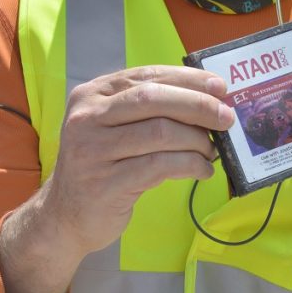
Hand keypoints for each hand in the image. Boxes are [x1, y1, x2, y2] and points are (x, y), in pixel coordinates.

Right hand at [37, 65, 234, 259]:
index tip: (220, 87)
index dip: (188, 79)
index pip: (148, 76)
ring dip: (197, 140)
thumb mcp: (115, 127)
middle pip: (154, 99)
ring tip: (212, 150)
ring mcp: (92, 151)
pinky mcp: (105, 183)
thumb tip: (209, 101)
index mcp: (92, 94)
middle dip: (198, 105)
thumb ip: (151, 110)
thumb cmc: (103, 165)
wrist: (65, 216)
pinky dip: (190, 165)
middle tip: (226, 117)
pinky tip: (202, 170)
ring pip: (161, 132)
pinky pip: (161, 166)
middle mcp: (87, 118)